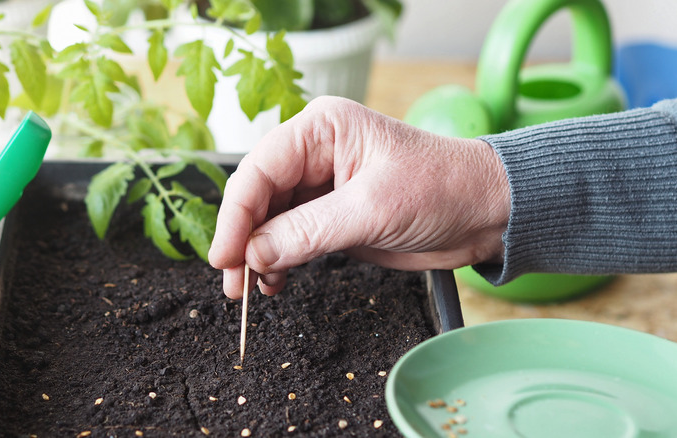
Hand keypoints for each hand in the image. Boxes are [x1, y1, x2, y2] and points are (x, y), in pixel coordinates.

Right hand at [208, 96, 509, 298]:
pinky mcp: (331, 216)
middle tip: (233, 282)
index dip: (236, 215)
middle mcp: (315, 153)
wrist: (486, 212)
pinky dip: (278, 261)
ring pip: (269, 220)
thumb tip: (254, 254)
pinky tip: (276, 281)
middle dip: (243, 239)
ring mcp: (321, 186)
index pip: (260, 170)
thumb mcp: (373, 209)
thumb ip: (309, 231)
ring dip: (257, 255)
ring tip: (253, 289)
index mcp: (322, 129)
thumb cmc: (443, 188)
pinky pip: (290, 238)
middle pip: (257, 196)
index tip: (224, 256)